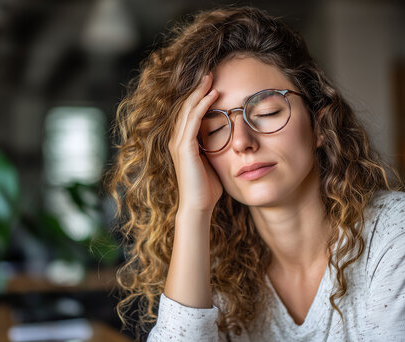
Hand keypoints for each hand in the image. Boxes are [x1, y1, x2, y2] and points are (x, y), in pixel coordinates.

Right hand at [168, 74, 222, 211]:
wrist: (198, 206)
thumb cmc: (207, 188)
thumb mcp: (212, 162)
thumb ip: (214, 149)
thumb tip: (228, 141)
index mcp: (183, 142)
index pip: (188, 113)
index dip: (198, 97)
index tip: (211, 84)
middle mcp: (177, 139)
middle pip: (185, 106)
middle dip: (197, 89)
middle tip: (210, 73)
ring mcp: (179, 143)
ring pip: (188, 110)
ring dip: (200, 93)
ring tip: (211, 78)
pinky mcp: (184, 147)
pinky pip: (193, 120)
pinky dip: (202, 106)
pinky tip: (213, 96)